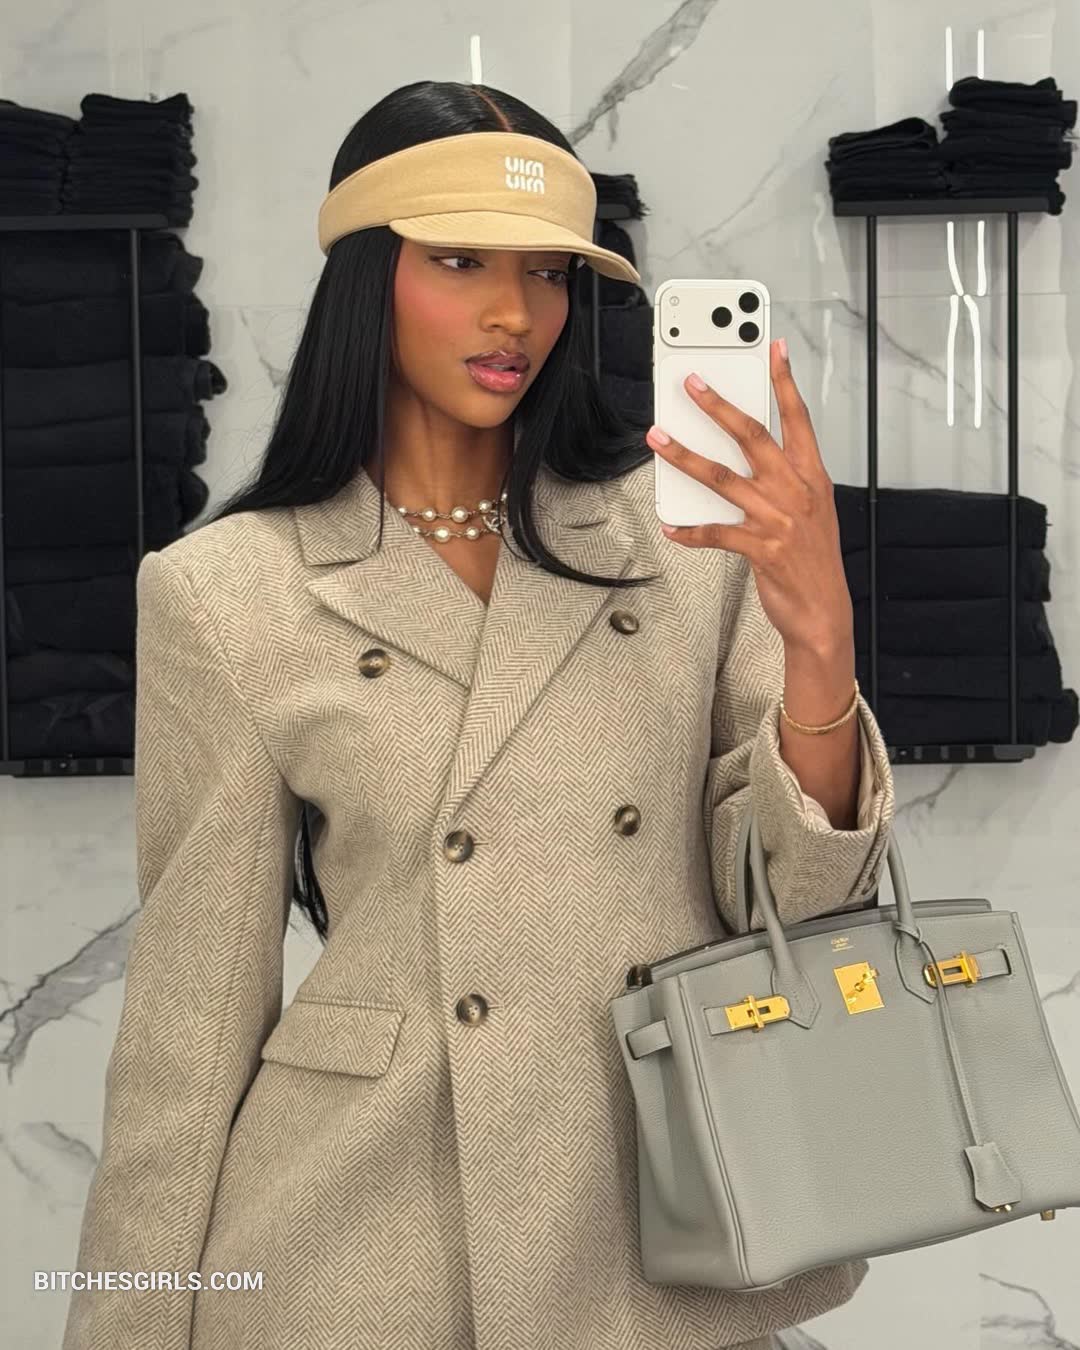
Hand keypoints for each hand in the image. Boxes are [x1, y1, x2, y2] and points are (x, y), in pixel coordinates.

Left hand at [647, 338, 853, 652]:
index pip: (798, 420)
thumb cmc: (813, 558)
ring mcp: (778, 519)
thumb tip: (740, 455)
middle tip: (691, 385)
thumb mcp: (810, 510)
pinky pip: (716, 533)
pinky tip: (671, 526)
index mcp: (812, 477)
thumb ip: (783, 479)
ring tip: (658, 439)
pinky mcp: (761, 548)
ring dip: (685, 456)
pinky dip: (690, 530)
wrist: (824, 611)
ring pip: (723, 477)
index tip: (773, 350)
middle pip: (753, 437)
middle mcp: (796, 492)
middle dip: (719, 407)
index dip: (785, 383)